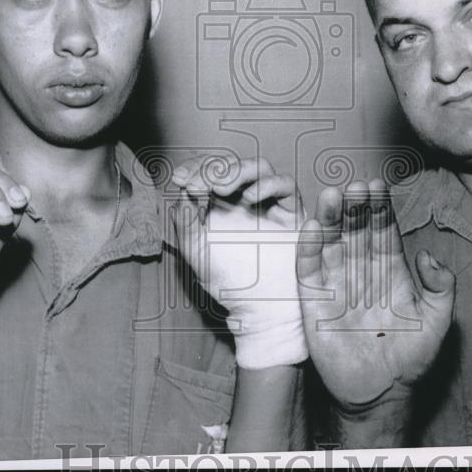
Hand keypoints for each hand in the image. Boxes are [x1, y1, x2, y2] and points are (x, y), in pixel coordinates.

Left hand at [171, 154, 306, 369]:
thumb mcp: (195, 249)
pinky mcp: (292, 210)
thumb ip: (185, 218)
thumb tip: (183, 186)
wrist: (260, 308)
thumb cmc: (228, 281)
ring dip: (237, 171)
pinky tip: (249, 200)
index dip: (195, 168)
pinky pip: (285, 184)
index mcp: (220, 203)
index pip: (209, 171)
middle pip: (233, 163)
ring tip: (221, 188)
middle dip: (213, 168)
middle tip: (199, 183)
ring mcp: (270, 202)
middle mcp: (245, 198)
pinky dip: (267, 185)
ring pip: (258, 166)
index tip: (180, 179)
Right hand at [296, 179, 453, 408]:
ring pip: (330, 241)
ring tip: (331, 197)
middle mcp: (361, 269)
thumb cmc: (411, 358)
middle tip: (355, 186)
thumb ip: (441, 287)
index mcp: (390, 269)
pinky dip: (307, 247)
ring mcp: (336, 282)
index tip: (377, 185)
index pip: (383, 229)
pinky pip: (308, 269)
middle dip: (355, 207)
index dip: (380, 207)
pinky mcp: (313, 300)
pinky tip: (312, 227)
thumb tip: (427, 254)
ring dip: (329, 218)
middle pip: (356, 229)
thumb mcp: (437, 323)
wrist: (380, 393)